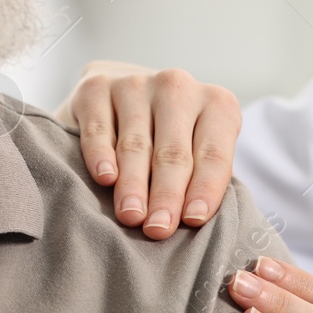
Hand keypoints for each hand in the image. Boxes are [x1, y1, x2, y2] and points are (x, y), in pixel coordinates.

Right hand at [55, 61, 241, 239]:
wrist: (121, 95)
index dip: (204, 188)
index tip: (193, 220)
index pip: (213, 154)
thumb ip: (203, 181)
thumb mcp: (198, 152)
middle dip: (167, 195)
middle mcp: (177, 87)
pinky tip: (104, 178)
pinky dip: (101, 155)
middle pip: (173, 152)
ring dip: (133, 184)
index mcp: (216, 104)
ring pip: (136, 144)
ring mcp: (135, 84)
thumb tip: (195, 224)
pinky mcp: (96, 88)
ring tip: (131, 216)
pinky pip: (99, 128)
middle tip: (158, 229)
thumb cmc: (170, 138)